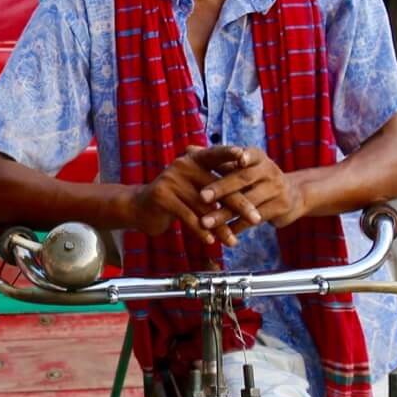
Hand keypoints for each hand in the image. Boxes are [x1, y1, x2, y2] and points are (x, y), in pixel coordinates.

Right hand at [129, 145, 249, 246]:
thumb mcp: (196, 188)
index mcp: (194, 158)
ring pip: (204, 206)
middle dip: (239, 204)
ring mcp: (172, 179)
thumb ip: (217, 187)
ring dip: (221, 226)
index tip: (248, 160)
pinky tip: (210, 241)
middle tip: (257, 218)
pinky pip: (188, 216)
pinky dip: (200, 231)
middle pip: (218, 186)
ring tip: (233, 241)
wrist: (140, 208)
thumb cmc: (175, 199)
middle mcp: (183, 165)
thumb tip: (250, 198)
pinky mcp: (163, 196)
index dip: (232, 155)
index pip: (217, 154)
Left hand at [197, 148, 308, 231]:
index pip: (250, 154)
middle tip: (201, 196)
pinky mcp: (280, 207)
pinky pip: (255, 219)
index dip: (241, 155)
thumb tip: (187, 150)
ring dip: (224, 214)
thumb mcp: (242, 167)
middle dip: (221, 188)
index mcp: (258, 157)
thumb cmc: (257, 179)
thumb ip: (216, 160)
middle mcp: (269, 170)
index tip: (236, 157)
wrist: (293, 196)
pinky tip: (221, 234)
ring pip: (248, 203)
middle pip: (244, 179)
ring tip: (205, 223)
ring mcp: (277, 189)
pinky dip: (236, 227)